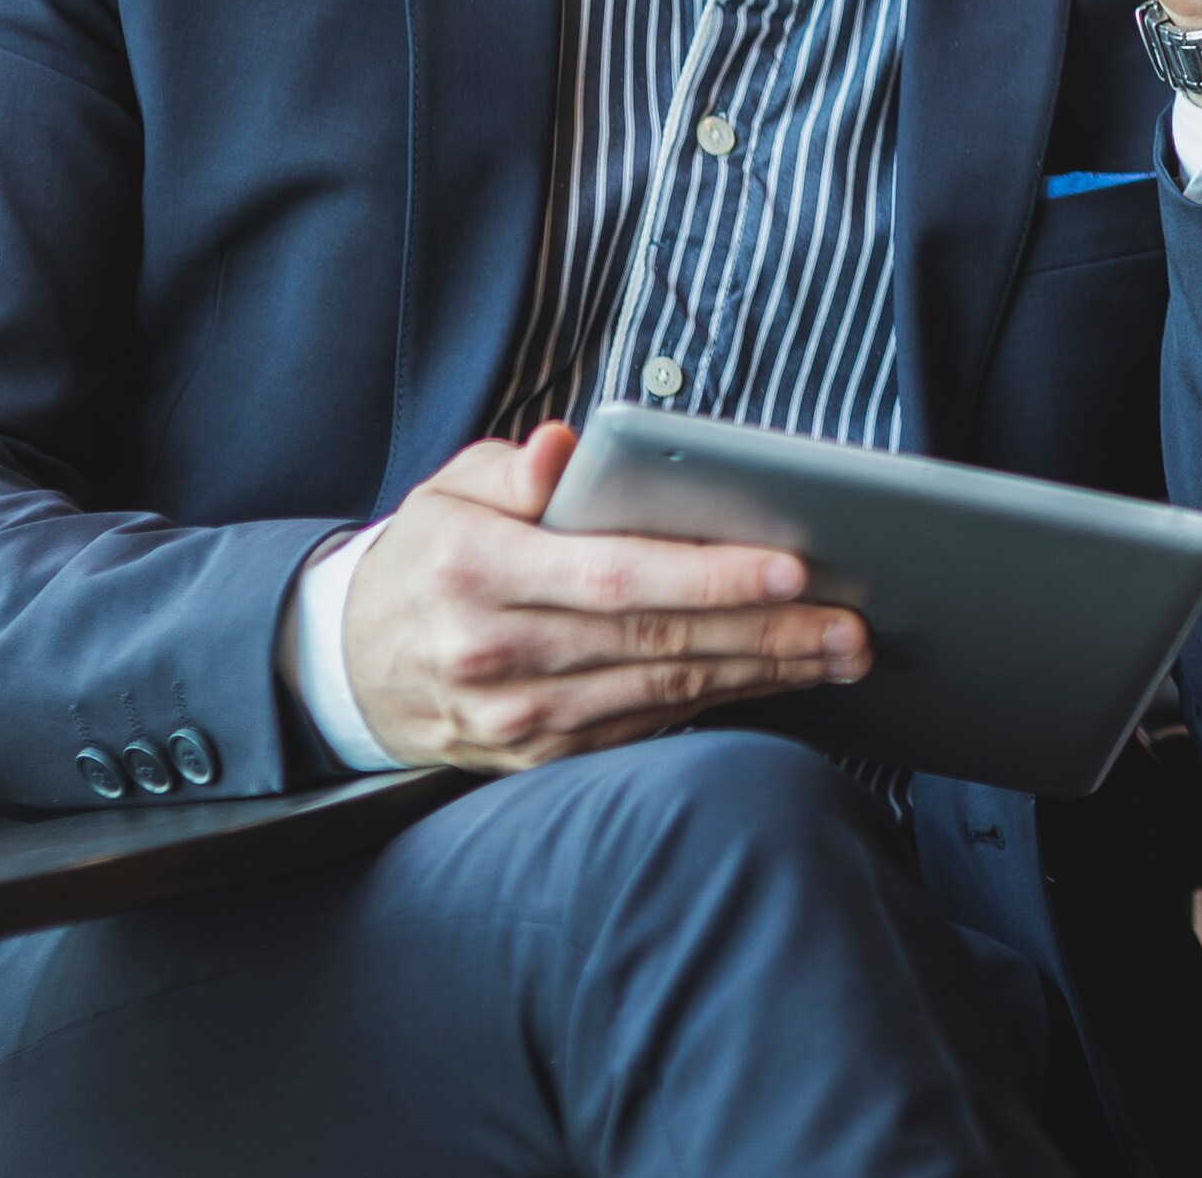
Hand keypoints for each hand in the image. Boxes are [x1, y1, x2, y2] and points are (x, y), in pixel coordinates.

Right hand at [338, 424, 869, 772]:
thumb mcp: (449, 491)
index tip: (791, 567)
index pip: (616, 575)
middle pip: (656, 642)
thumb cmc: (428, 556)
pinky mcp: (532, 755)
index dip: (708, 575)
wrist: (349, 665)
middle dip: (767, 633)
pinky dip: (715, 705)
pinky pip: (641, 729)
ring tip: (839, 652)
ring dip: (761, 675)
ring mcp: (514, 717)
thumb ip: (514, 468)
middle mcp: (496, 652)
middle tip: (853, 624)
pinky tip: (774, 680)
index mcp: (477, 572)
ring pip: (661, 694)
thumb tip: (566, 446)